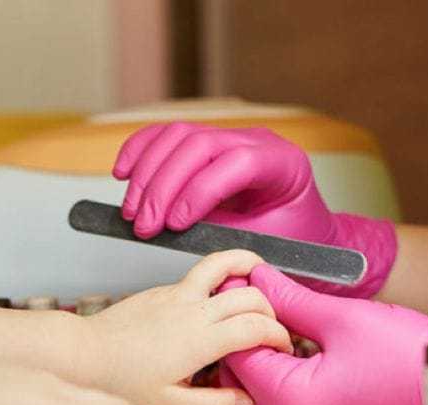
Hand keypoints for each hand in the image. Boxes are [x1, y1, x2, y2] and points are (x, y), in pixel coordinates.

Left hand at [84, 250, 291, 404]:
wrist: (83, 353)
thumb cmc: (121, 379)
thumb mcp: (171, 404)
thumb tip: (247, 401)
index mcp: (200, 340)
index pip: (256, 326)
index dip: (279, 334)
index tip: (282, 347)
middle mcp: (192, 310)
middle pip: (250, 294)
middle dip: (272, 308)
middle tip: (275, 325)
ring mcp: (177, 294)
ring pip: (224, 265)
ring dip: (249, 266)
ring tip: (263, 277)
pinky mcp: (164, 289)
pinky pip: (201, 274)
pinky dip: (222, 277)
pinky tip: (221, 297)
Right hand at [113, 122, 395, 297]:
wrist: (303, 232)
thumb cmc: (293, 241)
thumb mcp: (268, 245)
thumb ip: (228, 238)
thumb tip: (182, 240)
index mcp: (284, 163)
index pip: (235, 162)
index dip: (200, 190)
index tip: (176, 224)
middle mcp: (256, 141)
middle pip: (199, 143)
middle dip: (163, 186)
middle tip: (144, 225)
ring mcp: (229, 136)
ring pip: (177, 136)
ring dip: (146, 173)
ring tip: (132, 212)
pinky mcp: (206, 142)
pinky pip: (167, 136)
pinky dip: (141, 151)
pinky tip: (124, 175)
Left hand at [221, 264, 427, 404]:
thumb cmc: (414, 358)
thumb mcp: (345, 318)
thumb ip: (291, 300)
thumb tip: (257, 280)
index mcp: (294, 404)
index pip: (237, 355)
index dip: (236, 313)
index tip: (241, 281)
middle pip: (244, 375)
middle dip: (249, 334)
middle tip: (264, 294)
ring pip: (263, 388)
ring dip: (268, 352)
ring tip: (289, 314)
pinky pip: (286, 400)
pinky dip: (287, 370)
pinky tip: (306, 342)